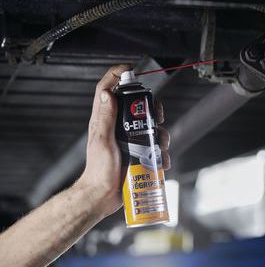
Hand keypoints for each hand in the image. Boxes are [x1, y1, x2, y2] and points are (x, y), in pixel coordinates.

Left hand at [76, 65, 170, 219]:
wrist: (104, 196)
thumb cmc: (99, 171)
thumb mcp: (102, 141)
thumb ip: (105, 118)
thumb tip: (107, 93)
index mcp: (105, 120)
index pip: (108, 89)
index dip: (118, 75)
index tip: (132, 70)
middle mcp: (118, 127)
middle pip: (138, 107)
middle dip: (153, 110)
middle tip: (158, 117)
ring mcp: (130, 141)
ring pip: (152, 128)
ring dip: (162, 135)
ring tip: (161, 148)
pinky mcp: (139, 154)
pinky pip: (156, 148)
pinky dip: (163, 153)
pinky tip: (161, 161)